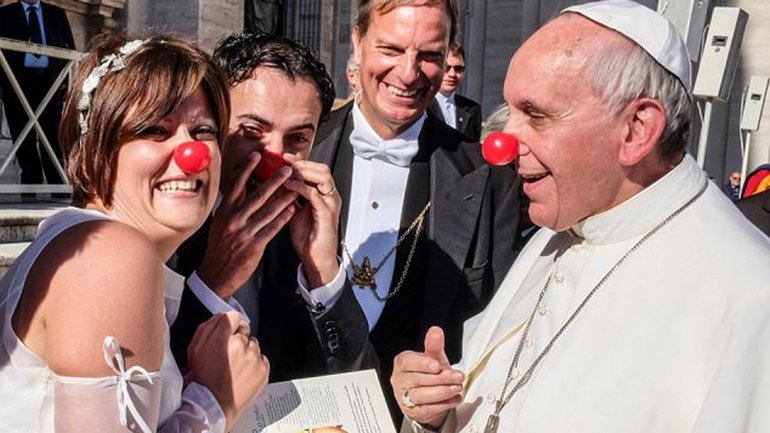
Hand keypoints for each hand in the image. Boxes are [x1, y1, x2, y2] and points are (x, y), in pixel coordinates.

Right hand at [186, 311, 269, 429]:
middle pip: (244, 330)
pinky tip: (243, 373)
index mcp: (220, 338)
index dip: (230, 324)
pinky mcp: (263, 367)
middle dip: (238, 339)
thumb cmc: (203, 381)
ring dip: (247, 352)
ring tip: (236, 367)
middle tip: (229, 355)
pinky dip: (254, 364)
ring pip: (253, 345)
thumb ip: (207, 329)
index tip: (230, 331)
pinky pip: (261, 358)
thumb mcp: (195, 350)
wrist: (214, 405)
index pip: (232, 316)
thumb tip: (219, 317)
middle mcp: (239, 344)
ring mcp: (253, 356)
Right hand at [198, 152, 298, 299]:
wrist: (216, 275)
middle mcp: (234, 219)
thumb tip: (242, 189)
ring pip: (269, 210)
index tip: (257, 156)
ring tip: (295, 187)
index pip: (237, 185)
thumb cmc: (219, 249)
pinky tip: (293, 209)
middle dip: (275, 180)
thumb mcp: (219, 224)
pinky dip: (284, 217)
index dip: (248, 169)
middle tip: (287, 169)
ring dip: (285, 197)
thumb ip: (231, 208)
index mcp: (224, 212)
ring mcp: (245, 232)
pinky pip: (273, 228)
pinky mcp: (255, 245)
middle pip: (257, 194)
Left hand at [283, 156, 341, 287]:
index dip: (300, 162)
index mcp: (323, 195)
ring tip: (287, 171)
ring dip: (303, 172)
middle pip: (322, 169)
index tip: (283, 157)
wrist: (315, 259)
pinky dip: (301, 187)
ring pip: (322, 177)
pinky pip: (315, 195)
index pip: (316, 170)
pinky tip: (289, 186)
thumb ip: (289, 197)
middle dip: (302, 163)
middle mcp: (329, 197)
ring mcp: (330, 204)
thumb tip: (274, 184)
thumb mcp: (295, 212)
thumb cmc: (307, 238)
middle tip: (285, 161)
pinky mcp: (326, 214)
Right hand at [391, 327, 463, 427]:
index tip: (438, 366)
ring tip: (457, 388)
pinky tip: (454, 398)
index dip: (423, 363)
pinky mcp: (413, 412)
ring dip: (442, 392)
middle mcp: (400, 380)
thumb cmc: (428, 373)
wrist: (427, 397)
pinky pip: (427, 409)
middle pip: (418, 379)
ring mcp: (405, 397)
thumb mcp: (433, 358)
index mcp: (402, 363)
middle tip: (457, 377)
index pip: (408, 362)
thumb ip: (433, 345)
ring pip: (421, 396)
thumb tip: (436, 331)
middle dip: (440, 378)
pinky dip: (443, 404)